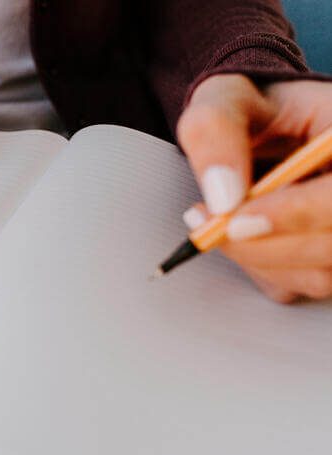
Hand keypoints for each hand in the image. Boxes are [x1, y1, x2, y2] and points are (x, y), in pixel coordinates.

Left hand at [177, 74, 331, 302]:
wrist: (257, 127)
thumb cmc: (248, 108)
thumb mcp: (223, 100)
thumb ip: (215, 132)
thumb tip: (223, 197)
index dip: (297, 212)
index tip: (236, 220)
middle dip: (262, 242)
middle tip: (204, 221)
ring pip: (319, 274)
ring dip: (256, 256)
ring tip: (214, 219)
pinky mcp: (328, 257)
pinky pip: (298, 286)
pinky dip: (259, 268)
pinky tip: (238, 233)